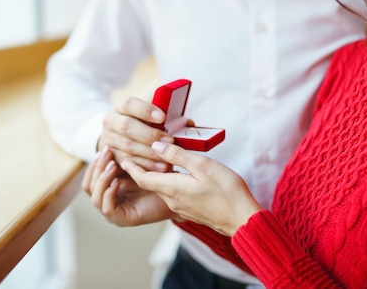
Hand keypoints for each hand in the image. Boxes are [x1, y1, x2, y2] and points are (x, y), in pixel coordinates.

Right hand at [82, 146, 177, 226]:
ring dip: (102, 179)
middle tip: (107, 153)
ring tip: (113, 165)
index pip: (90, 177)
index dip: (95, 162)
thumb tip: (109, 142)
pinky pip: (106, 207)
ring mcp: (113, 212)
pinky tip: (117, 181)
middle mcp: (107, 201)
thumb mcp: (136, 166)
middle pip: (88, 186)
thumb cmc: (158, 180)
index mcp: (108, 188)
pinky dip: (109, 193)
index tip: (105, 147)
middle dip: (97, 167)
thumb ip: (122, 159)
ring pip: (94, 196)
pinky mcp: (121, 219)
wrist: (177, 196)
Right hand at [98, 96, 173, 170]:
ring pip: (128, 147)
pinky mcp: (111, 156)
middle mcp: (111, 121)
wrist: (115, 135)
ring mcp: (108, 139)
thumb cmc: (139, 122)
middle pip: (127, 127)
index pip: (130, 104)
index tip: (162, 116)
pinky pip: (129, 162)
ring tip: (168, 157)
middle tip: (169, 140)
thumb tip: (189, 124)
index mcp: (120, 106)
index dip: (145, 110)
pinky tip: (160, 167)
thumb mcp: (146, 113)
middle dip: (150, 135)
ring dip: (150, 153)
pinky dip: (146, 165)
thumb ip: (164, 114)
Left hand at [120, 142, 261, 235]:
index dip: (131, 167)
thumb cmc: (227, 191)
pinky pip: (172, 195)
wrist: (244, 220)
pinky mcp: (191, 210)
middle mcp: (173, 200)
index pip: (142, 178)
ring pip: (161, 189)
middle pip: (149, 183)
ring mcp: (181, 208)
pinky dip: (167, 183)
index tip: (122, 156)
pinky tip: (175, 174)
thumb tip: (156, 146)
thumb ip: (178, 155)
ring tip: (153, 161)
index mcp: (172, 188)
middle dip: (140, 169)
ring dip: (154, 176)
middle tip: (134, 154)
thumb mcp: (203, 165)